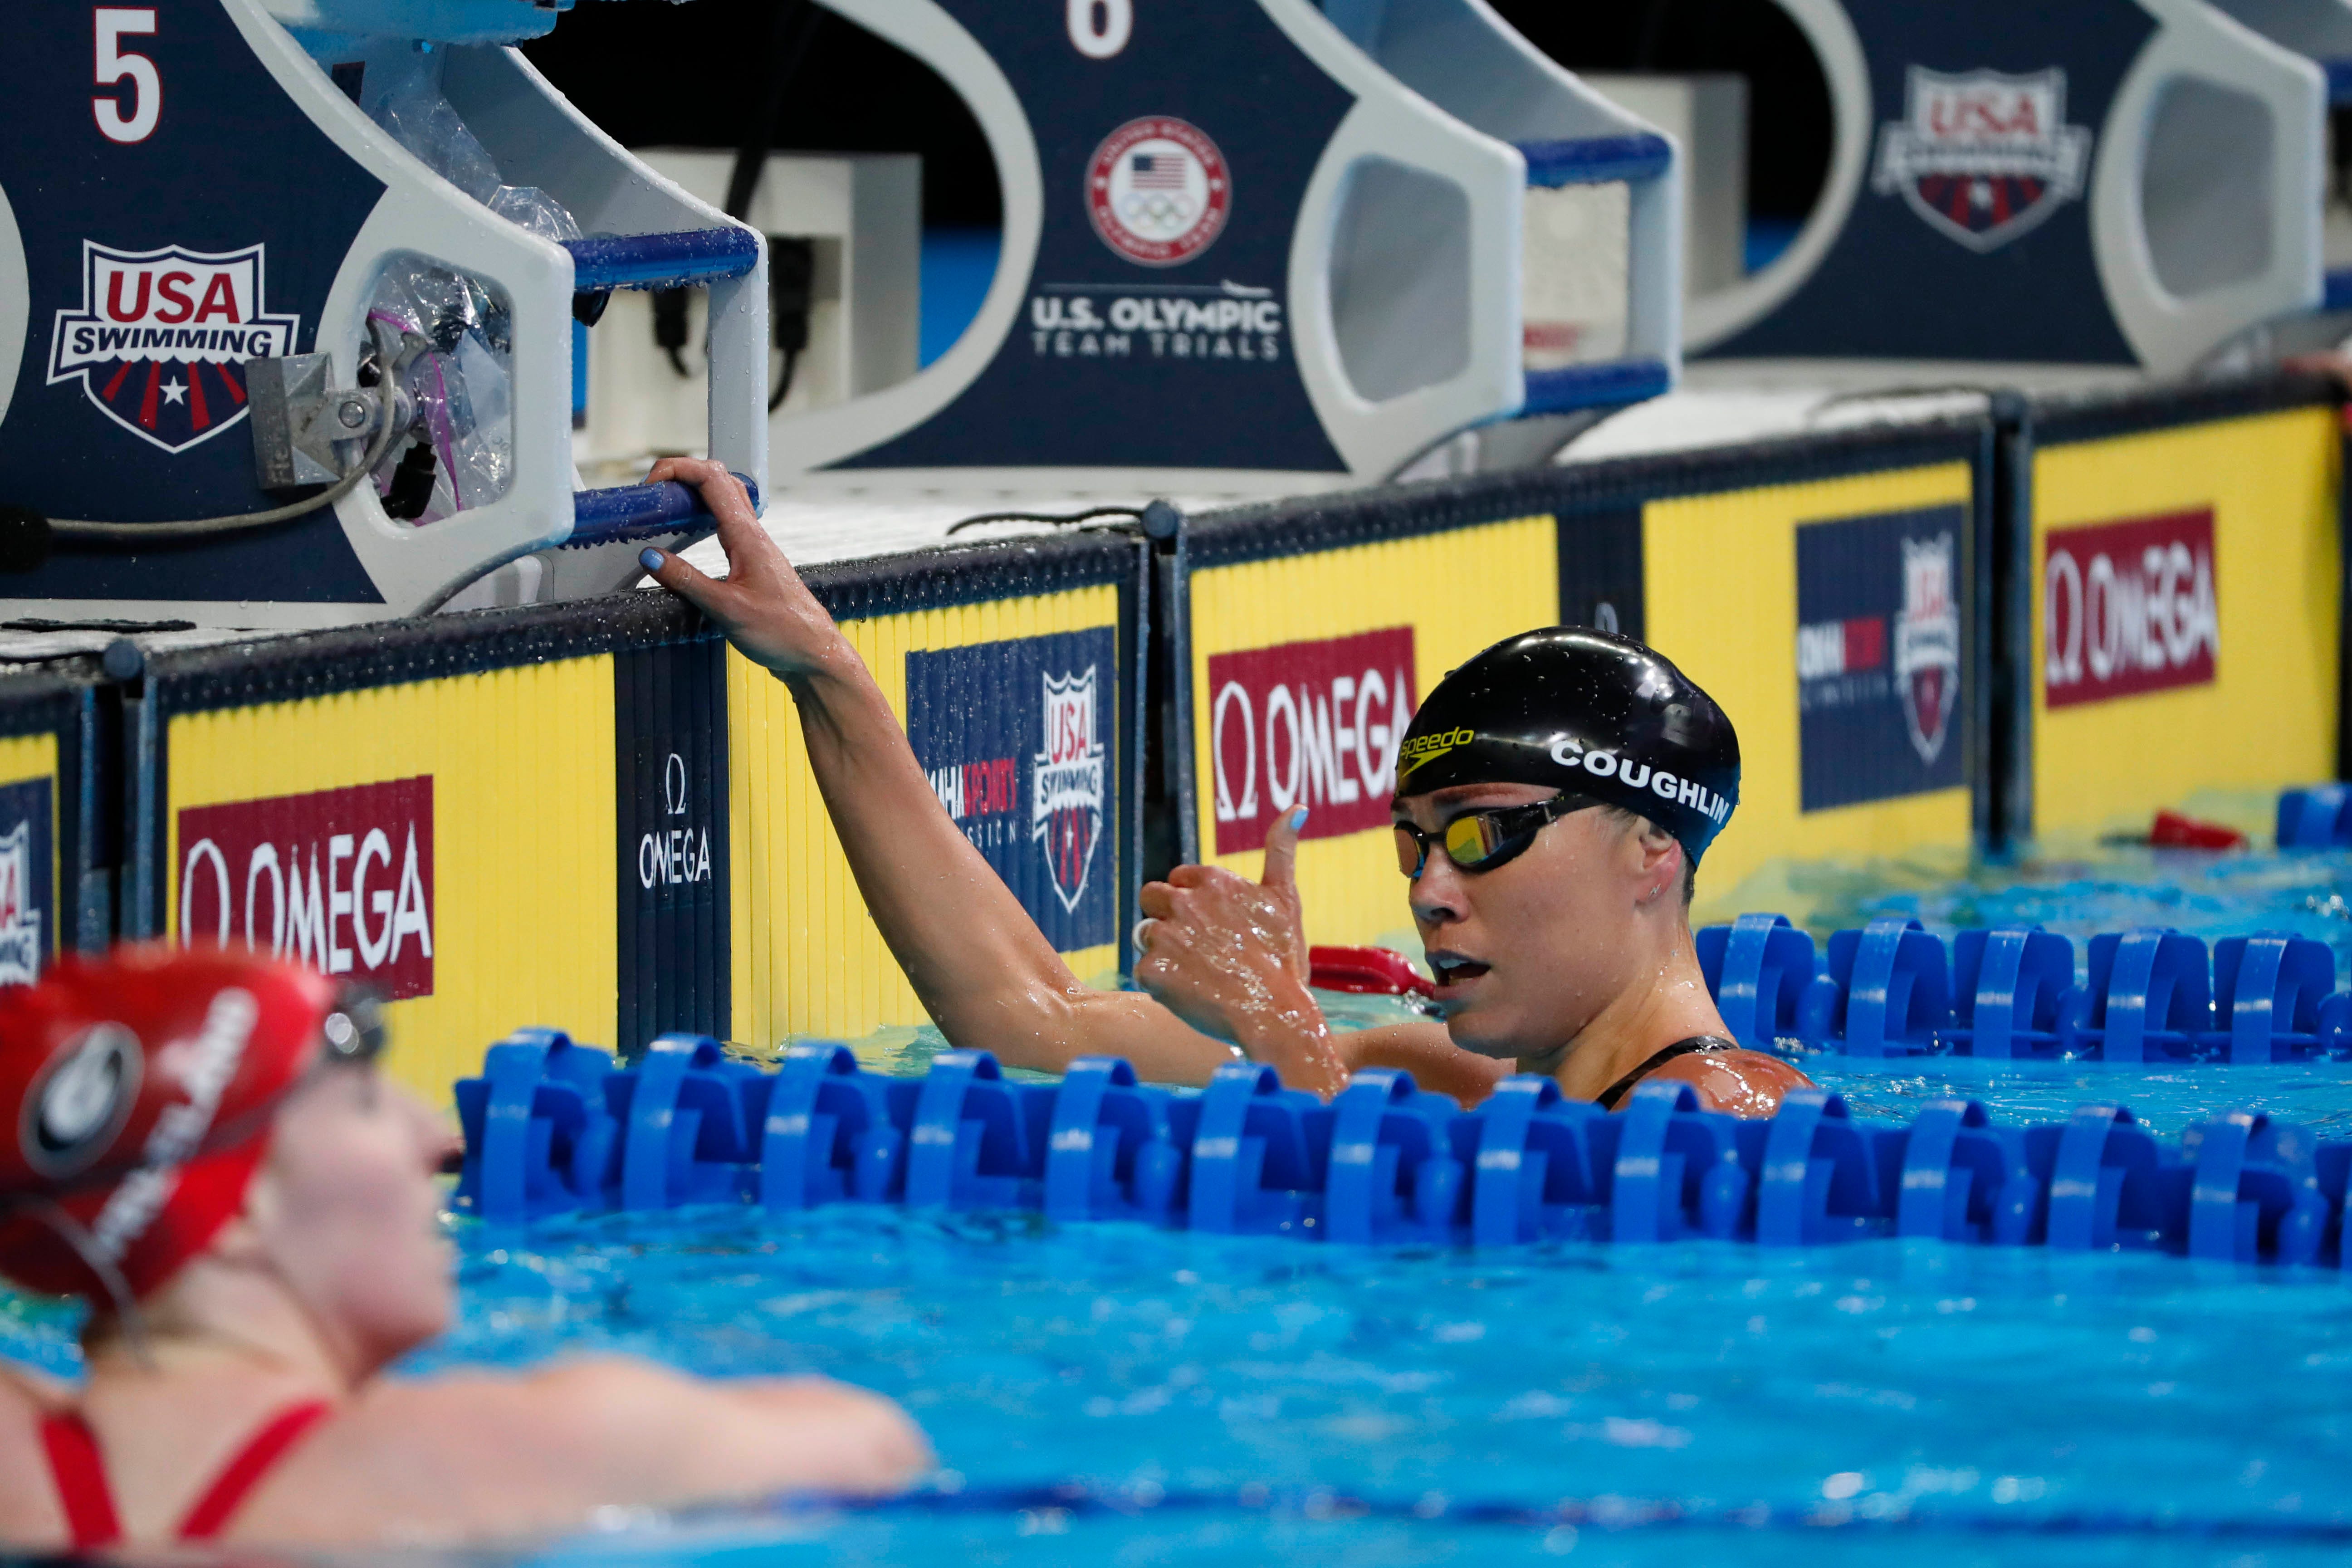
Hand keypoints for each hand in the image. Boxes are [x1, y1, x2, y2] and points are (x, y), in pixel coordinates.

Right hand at [636, 457, 849, 681]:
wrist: (814, 654)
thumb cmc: (782, 633)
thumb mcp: (727, 609)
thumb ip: (686, 581)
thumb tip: (650, 557)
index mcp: (747, 536)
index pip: (712, 479)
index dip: (678, 469)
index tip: (651, 484)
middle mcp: (753, 535)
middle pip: (719, 481)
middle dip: (683, 475)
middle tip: (654, 494)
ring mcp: (754, 548)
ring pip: (724, 502)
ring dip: (693, 494)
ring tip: (663, 508)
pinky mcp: (752, 564)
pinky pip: (725, 526)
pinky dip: (702, 519)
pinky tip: (686, 536)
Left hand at [1133, 807, 1321, 1054]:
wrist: (1274, 1013)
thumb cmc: (1283, 959)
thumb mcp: (1286, 899)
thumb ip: (1282, 850)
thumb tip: (1298, 808)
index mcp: (1211, 880)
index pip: (1177, 879)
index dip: (1192, 903)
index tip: (1213, 926)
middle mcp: (1182, 902)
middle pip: (1150, 898)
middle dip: (1167, 919)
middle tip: (1197, 948)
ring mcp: (1164, 936)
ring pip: (1145, 937)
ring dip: (1164, 953)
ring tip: (1197, 973)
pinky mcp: (1151, 971)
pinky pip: (1143, 973)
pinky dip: (1161, 985)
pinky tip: (1190, 993)